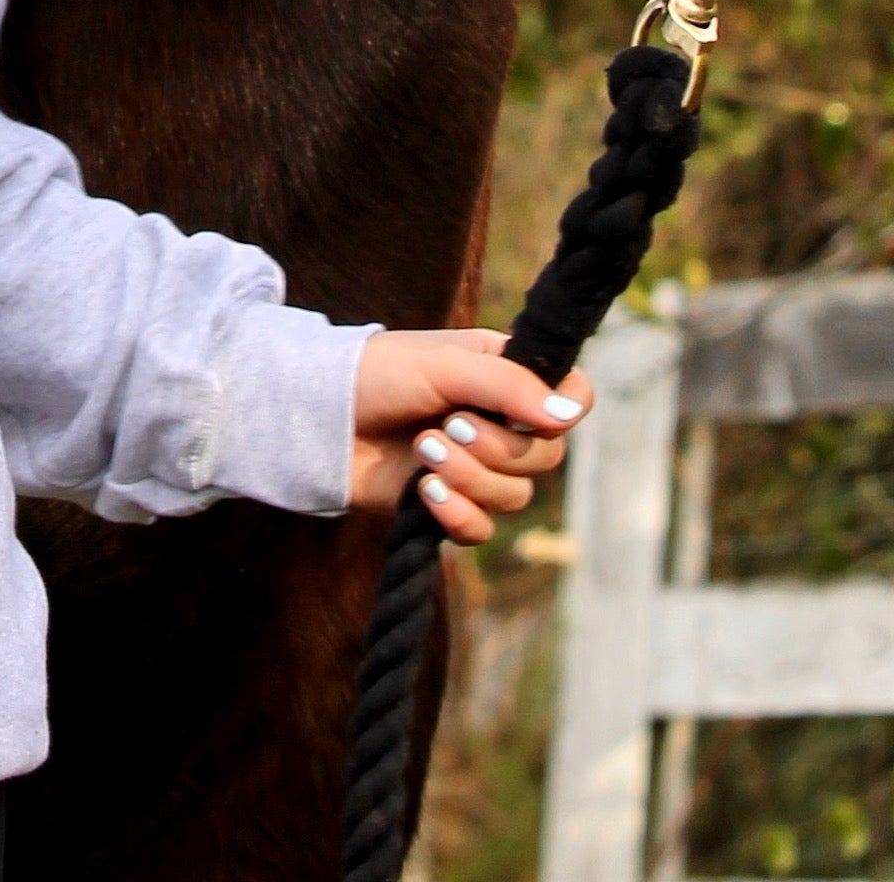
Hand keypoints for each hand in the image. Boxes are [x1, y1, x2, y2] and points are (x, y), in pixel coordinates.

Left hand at [348, 329, 591, 545]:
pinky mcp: (449, 505)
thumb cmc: (379, 373)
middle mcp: (500, 422)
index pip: (572, 398)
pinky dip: (458, 514)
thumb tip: (566, 416)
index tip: (534, 415)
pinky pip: (482, 529)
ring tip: (423, 451)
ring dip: (470, 477)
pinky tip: (423, 492)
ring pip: (515, 497)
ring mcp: (476, 467)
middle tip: (447, 425)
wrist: (321, 417)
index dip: (564, 411)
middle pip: (546, 457)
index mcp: (506, 375)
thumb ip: (507, 385)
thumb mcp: (444, 365)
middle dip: (497, 447)